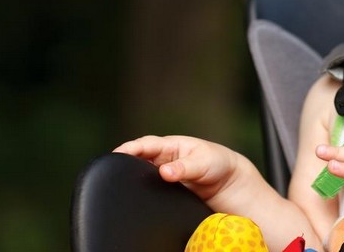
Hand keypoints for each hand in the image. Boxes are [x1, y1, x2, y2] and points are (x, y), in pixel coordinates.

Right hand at [114, 135, 247, 206]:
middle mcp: (164, 160)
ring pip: (142, 176)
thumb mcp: (204, 162)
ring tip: (121, 185)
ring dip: (133, 179)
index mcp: (171, 145)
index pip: (146, 145)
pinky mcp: (167, 193)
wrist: (231, 185)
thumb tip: (165, 172)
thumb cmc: (219, 164)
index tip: (117, 154)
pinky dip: (143, 193)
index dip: (130, 148)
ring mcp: (164, 177)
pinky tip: (138, 199)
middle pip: (138, 160)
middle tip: (112, 171)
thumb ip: (185, 167)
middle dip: (124, 164)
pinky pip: (151, 193)